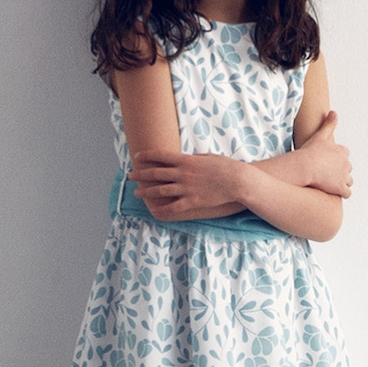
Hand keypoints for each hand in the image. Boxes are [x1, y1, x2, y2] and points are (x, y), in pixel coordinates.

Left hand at [129, 150, 244, 218]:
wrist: (237, 181)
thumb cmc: (225, 167)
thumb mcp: (207, 157)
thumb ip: (192, 159)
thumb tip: (184, 159)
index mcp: (186, 160)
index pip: (160, 156)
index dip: (146, 156)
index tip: (137, 157)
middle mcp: (182, 174)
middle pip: (155, 173)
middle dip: (140, 174)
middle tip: (130, 176)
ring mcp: (186, 188)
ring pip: (160, 190)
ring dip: (146, 191)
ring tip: (137, 193)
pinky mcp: (192, 201)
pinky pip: (173, 207)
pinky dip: (162, 209)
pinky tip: (153, 210)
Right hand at [298, 112, 352, 197]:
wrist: (304, 167)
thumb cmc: (309, 152)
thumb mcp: (319, 135)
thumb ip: (328, 124)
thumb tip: (333, 112)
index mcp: (343, 151)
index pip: (344, 155)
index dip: (336, 159)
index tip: (327, 162)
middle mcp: (347, 163)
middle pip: (347, 168)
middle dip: (340, 171)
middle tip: (327, 174)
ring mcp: (344, 176)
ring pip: (349, 181)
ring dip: (342, 182)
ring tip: (330, 184)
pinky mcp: (341, 188)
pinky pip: (347, 193)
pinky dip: (342, 193)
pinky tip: (333, 192)